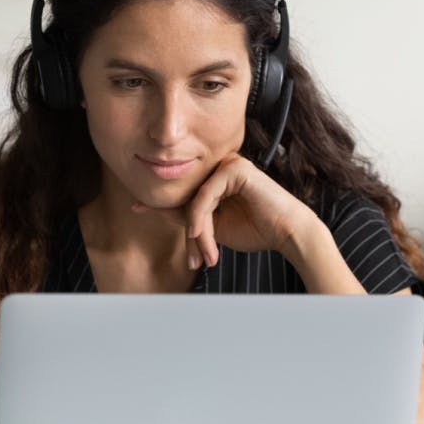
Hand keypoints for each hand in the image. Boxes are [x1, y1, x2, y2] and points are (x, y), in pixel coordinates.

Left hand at [131, 153, 318, 268]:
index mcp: (216, 178)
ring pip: (195, 199)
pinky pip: (205, 195)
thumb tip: (156, 209)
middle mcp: (220, 167)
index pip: (185, 193)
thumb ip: (189, 217)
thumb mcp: (214, 227)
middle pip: (188, 198)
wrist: (288, 234)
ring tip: (207, 254)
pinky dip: (200, 217)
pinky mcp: (235, 168)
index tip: (136, 208)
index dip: (160, 204)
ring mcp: (228, 164)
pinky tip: (201, 234)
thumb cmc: (256, 231)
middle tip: (195, 260)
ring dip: (198, 231)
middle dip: (190, 233)